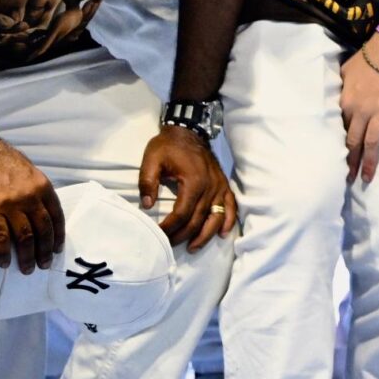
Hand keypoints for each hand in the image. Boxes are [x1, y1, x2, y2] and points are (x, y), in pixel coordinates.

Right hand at [0, 142, 64, 272]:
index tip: (58, 249)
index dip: (58, 235)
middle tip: (44, 265)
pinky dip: (3, 252)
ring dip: (27, 256)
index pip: (56, 215)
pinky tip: (5, 263)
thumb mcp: (27, 168)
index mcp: (42, 185)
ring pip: (24, 236)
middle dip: (45, 250)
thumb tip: (39, 206)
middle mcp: (30, 196)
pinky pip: (0, 236)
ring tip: (28, 269)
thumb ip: (34, 188)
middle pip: (43, 229)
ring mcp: (11, 203)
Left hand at [139, 124, 233, 251]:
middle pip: (198, 220)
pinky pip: (230, 207)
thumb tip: (147, 205)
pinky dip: (228, 222)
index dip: (169, 228)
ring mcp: (219, 186)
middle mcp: (210, 187)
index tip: (158, 235)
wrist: (189, 131)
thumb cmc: (168, 146)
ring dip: (205, 236)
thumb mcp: (151, 160)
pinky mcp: (224, 185)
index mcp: (193, 181)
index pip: (181, 214)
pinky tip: (222, 234)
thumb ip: (147, 182)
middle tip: (169, 245)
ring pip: (216, 218)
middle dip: (183, 236)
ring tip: (193, 247)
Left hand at [342, 35, 378, 183]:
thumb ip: (341, 87)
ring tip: (368, 178)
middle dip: (351, 162)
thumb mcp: (345, 71)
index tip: (337, 160)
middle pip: (354, 142)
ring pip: (372, 143)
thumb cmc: (368, 58)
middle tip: (350, 179)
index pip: (341, 129)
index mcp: (346, 103)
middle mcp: (361, 112)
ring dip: (370, 163)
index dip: (339, 146)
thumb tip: (338, 95)